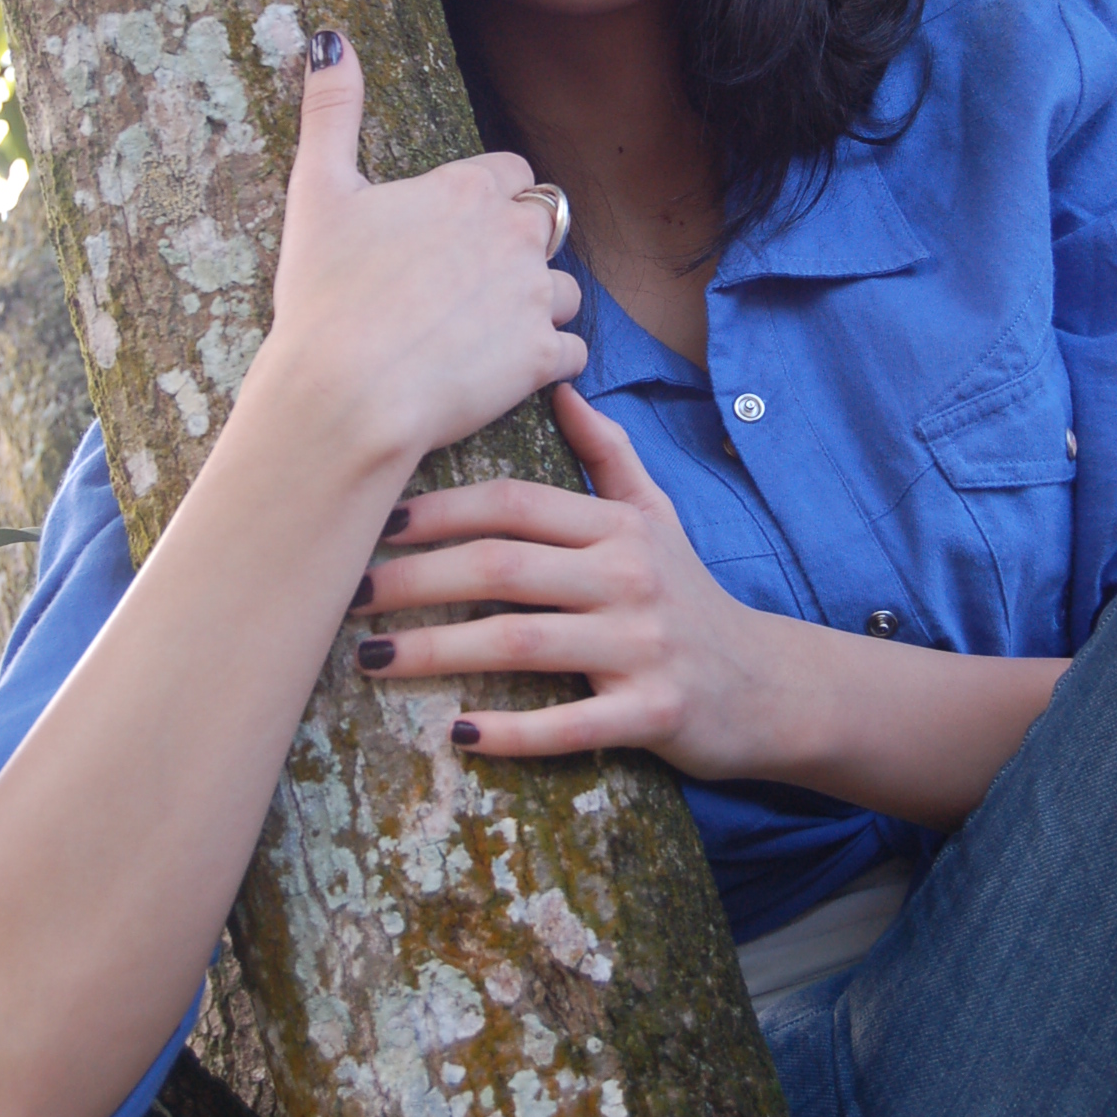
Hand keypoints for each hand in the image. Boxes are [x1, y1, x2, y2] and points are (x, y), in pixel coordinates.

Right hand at [256, 33, 586, 475]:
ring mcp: (534, 297)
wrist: (344, 393)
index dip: (489, 199)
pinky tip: (503, 372)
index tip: (456, 229)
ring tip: (485, 332)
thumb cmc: (325, 294)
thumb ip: (332, 110)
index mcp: (469, 189)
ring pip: (565, 290)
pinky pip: (571, 352)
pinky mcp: (542, 357)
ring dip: (537, 306)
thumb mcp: (318, 190)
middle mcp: (515, 235)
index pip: (514, 173)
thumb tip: (330, 39)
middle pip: (549, 224)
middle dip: (521, 247)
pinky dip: (546, 363)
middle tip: (470, 283)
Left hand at [348, 384, 786, 778]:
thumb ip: (608, 454)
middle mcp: (630, 576)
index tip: (373, 525)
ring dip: (435, 653)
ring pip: (520, 643)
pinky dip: (509, 732)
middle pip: (502, 568)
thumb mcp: (657, 516)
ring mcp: (642, 646)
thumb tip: (561, 383)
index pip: (514, 505)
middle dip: (414, 580)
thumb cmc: (691, 595)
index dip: (438, 512)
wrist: (769, 685)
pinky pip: (569, 725)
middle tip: (347, 596)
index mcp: (619, 527)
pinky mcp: (653, 713)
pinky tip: (454, 733)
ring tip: (370, 661)